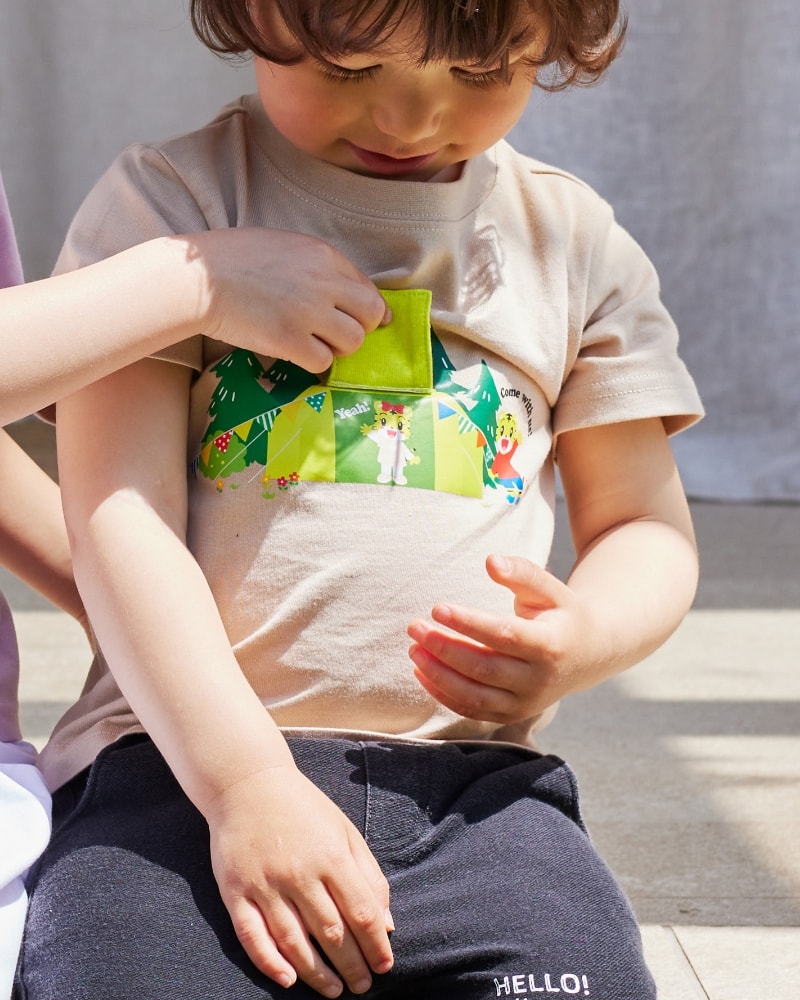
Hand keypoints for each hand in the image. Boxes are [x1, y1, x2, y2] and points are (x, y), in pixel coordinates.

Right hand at [192, 229, 390, 371]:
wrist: (198, 278)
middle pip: (371, 316)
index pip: (368, 288)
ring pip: (352, 342)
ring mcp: (308, 313)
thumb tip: (352, 295)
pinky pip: (323, 362)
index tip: (361, 321)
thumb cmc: (234, 259)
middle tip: (336, 334)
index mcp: (323, 255)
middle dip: (360, 328)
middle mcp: (323, 283)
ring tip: (313, 342)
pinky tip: (294, 352)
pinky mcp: (290, 341)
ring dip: (337, 347)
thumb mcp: (286, 246)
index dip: (367, 309)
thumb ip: (319, 266)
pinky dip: (312, 362)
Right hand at [207, 763, 393, 996]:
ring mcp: (265, 883)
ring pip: (294, 942)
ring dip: (317, 974)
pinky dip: (270, 963)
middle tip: (362, 987)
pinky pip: (252, 936)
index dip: (376, 945)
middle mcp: (299, 872)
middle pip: (331, 933)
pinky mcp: (235, 891)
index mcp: (331, 855)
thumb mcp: (344, 831)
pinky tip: (288, 979)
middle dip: (352, 966)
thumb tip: (387, 923)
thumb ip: (368, 875)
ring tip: (334, 991)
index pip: (362, 912)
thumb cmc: (303, 809)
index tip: (385, 965)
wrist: (247, 784)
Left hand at [407, 554, 595, 723]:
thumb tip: (491, 562)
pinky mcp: (512, 715)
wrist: (588, 656)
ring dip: (437, 674)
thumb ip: (523, 573)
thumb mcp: (551, 589)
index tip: (437, 607)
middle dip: (444, 648)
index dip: (468, 623)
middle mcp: (539, 680)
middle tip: (415, 626)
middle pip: (483, 668)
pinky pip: (471, 710)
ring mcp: (526, 703)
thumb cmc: (561, 614)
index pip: (503, 635)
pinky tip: (421, 671)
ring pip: (474, 695)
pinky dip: (443, 694)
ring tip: (413, 649)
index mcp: (551, 646)